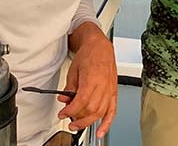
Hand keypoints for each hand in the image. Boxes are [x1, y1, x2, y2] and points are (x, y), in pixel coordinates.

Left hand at [57, 23, 117, 138]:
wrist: (100, 47)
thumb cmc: (89, 55)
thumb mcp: (74, 70)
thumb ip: (69, 87)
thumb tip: (64, 99)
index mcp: (93, 78)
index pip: (82, 101)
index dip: (70, 111)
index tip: (63, 114)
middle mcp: (104, 85)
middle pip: (92, 109)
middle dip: (78, 118)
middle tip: (68, 120)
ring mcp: (110, 89)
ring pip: (101, 112)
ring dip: (89, 122)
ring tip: (78, 124)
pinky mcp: (114, 91)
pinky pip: (113, 110)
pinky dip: (107, 123)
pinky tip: (100, 131)